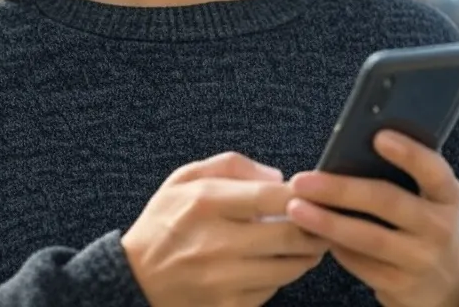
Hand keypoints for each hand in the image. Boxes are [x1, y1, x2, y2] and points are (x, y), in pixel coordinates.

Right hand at [121, 152, 328, 306]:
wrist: (134, 278)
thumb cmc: (165, 222)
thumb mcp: (185, 178)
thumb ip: (233, 166)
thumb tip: (278, 177)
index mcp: (206, 203)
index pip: (271, 197)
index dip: (302, 195)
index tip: (315, 192)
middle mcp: (216, 242)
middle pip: (291, 236)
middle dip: (316, 227)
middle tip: (324, 219)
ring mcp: (222, 279)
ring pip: (289, 267)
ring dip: (306, 254)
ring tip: (308, 241)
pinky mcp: (227, 306)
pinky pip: (273, 290)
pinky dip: (281, 275)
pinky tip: (276, 263)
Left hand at [285, 131, 458, 306]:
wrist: (444, 283)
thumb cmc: (421, 223)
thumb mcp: (425, 198)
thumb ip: (399, 176)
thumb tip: (344, 151)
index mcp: (446, 195)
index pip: (434, 170)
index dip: (410, 153)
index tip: (378, 136)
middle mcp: (439, 226)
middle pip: (388, 202)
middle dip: (340, 190)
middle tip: (302, 181)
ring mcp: (421, 259)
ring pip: (369, 238)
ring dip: (328, 223)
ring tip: (296, 209)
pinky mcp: (401, 285)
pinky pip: (360, 263)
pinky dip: (334, 247)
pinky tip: (313, 234)